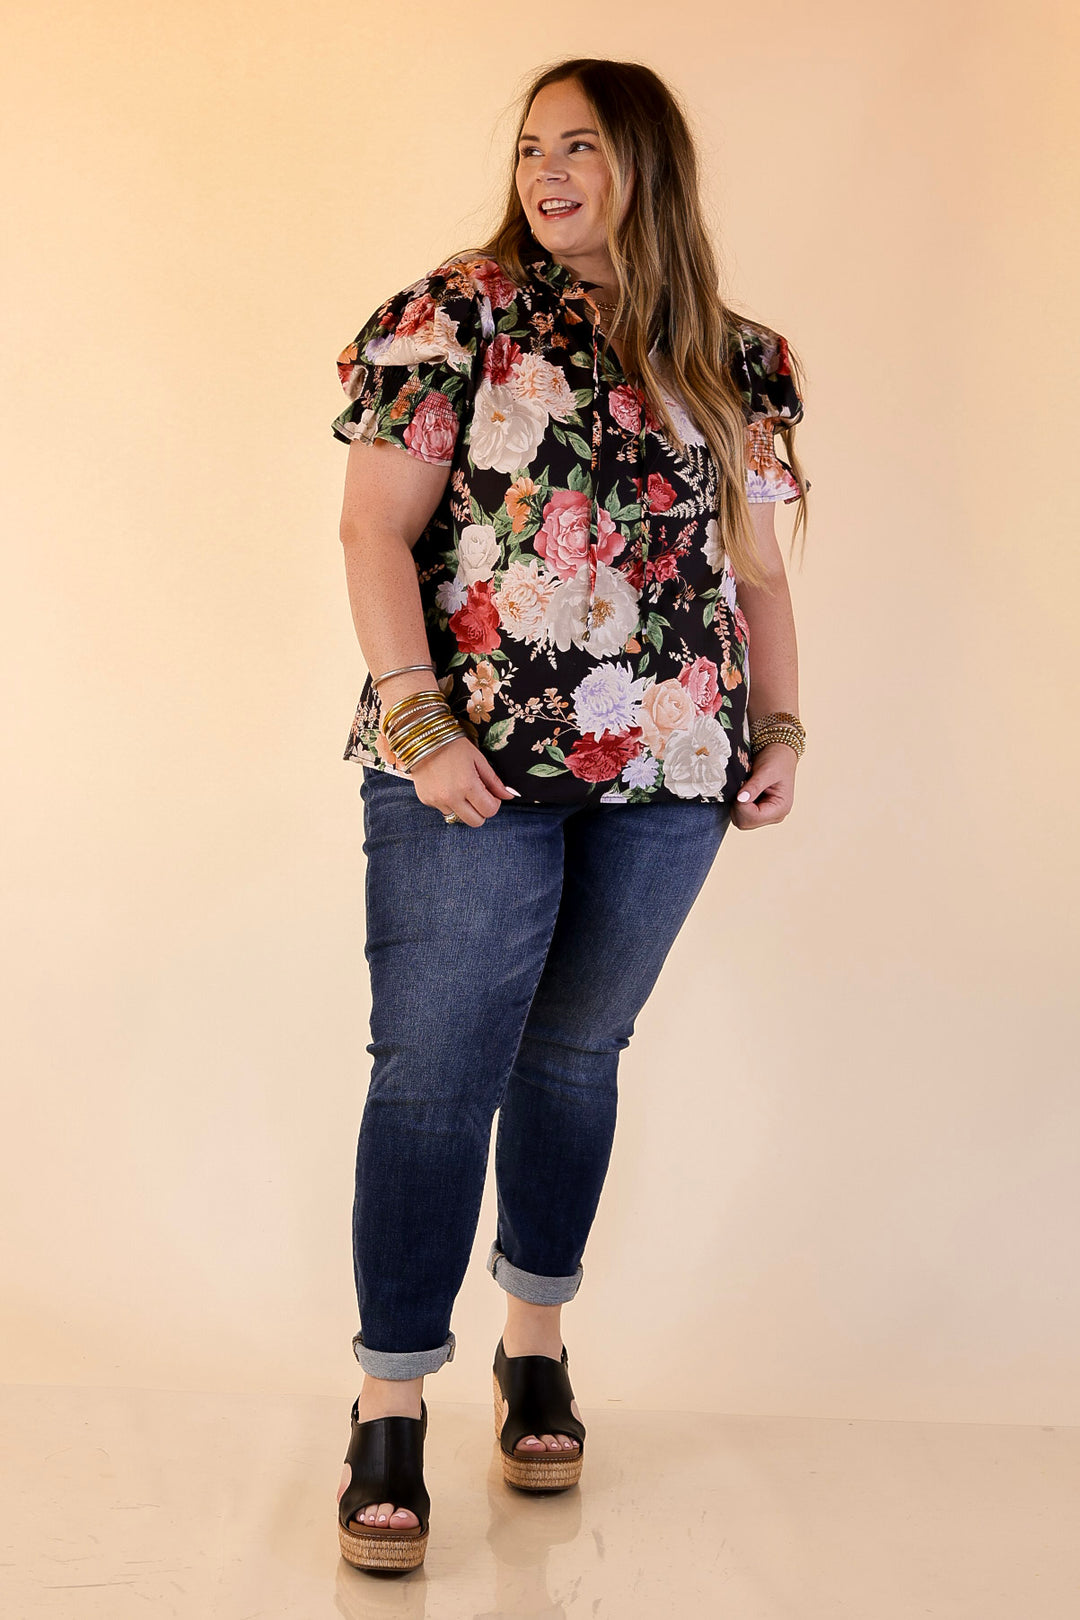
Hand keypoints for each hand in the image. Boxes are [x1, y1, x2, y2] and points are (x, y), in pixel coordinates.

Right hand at [377, 730, 518, 824]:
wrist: (422, 738)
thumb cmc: (454, 745)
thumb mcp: (478, 759)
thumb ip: (494, 781)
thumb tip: (509, 796)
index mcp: (467, 785)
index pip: (489, 811)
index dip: (494, 804)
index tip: (490, 794)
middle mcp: (451, 797)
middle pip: (475, 822)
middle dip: (481, 811)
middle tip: (478, 796)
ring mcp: (436, 800)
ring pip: (458, 817)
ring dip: (464, 807)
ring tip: (459, 788)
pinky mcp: (426, 800)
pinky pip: (443, 809)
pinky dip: (448, 802)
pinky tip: (446, 785)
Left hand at [731, 742, 797, 829]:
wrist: (780, 753)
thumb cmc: (778, 760)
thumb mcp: (766, 771)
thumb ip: (754, 786)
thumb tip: (741, 799)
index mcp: (780, 809)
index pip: (752, 817)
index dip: (741, 805)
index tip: (741, 788)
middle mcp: (774, 816)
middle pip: (745, 823)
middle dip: (737, 806)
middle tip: (741, 787)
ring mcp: (766, 815)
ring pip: (741, 820)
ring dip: (736, 805)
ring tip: (744, 788)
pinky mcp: (758, 811)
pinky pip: (741, 814)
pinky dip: (737, 804)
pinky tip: (743, 791)